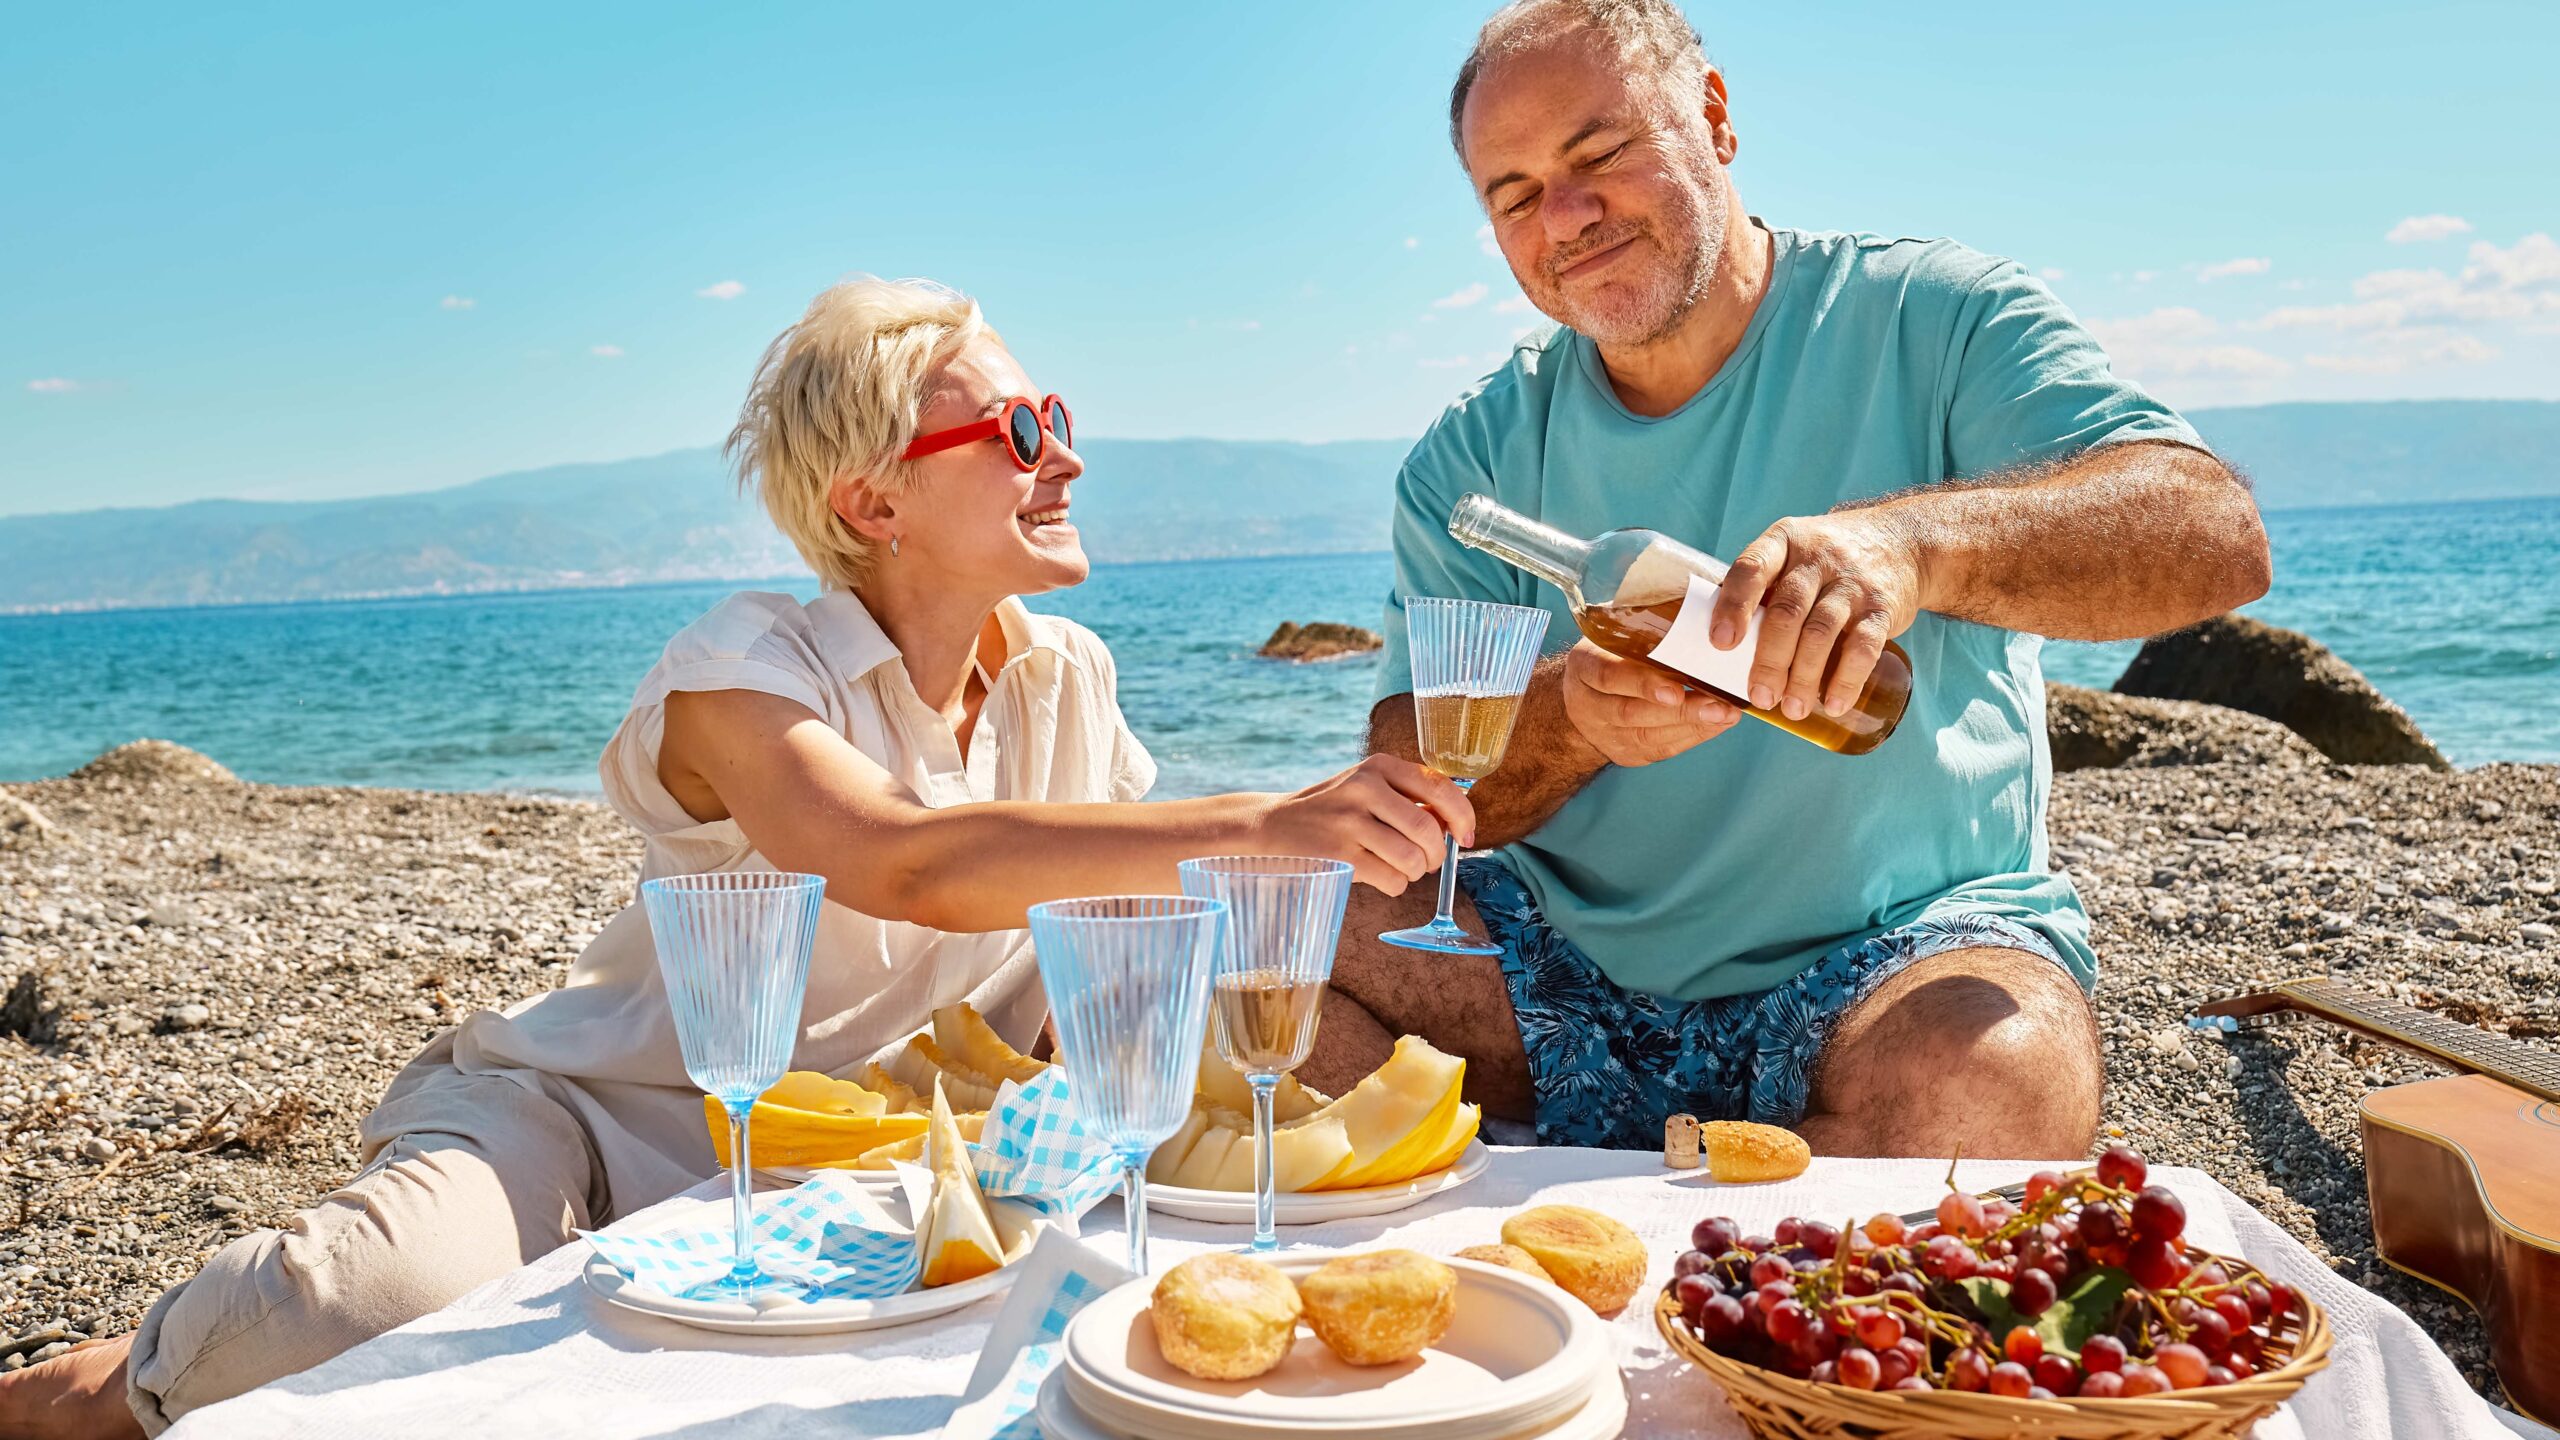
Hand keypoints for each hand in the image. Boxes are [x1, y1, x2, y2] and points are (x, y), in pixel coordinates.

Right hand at [1260, 756, 1474, 894]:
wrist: (1275, 825)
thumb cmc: (1334, 809)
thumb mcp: (1368, 787)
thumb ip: (1409, 798)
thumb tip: (1455, 826)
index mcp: (1379, 765)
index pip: (1439, 787)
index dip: (1463, 817)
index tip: (1467, 837)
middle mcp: (1364, 787)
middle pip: (1428, 829)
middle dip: (1437, 854)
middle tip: (1428, 862)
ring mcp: (1349, 822)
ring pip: (1412, 858)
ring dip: (1415, 872)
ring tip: (1401, 868)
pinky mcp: (1339, 855)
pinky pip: (1392, 880)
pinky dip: (1396, 885)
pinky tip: (1380, 876)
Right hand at [1559, 640, 1741, 765]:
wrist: (1584, 699)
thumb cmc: (1613, 654)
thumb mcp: (1615, 633)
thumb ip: (1644, 627)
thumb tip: (1701, 609)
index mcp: (1583, 666)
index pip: (1608, 676)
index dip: (1642, 684)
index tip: (1676, 690)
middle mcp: (1588, 705)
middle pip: (1631, 712)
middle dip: (1679, 712)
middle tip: (1718, 705)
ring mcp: (1605, 734)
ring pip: (1648, 736)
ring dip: (1693, 726)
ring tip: (1727, 715)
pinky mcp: (1626, 754)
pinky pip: (1661, 749)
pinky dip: (1694, 736)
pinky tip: (1718, 724)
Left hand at [1712, 511, 1922, 719]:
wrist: (1903, 542)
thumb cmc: (1827, 561)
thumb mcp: (1793, 554)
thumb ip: (1762, 589)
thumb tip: (1722, 647)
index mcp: (1784, 541)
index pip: (1752, 569)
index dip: (1733, 606)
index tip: (1720, 644)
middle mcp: (1818, 557)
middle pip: (1787, 611)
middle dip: (1770, 660)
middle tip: (1760, 697)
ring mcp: (1853, 582)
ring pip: (1821, 632)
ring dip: (1804, 677)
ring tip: (1793, 709)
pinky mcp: (1882, 607)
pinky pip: (1863, 647)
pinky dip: (1846, 680)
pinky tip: (1834, 704)